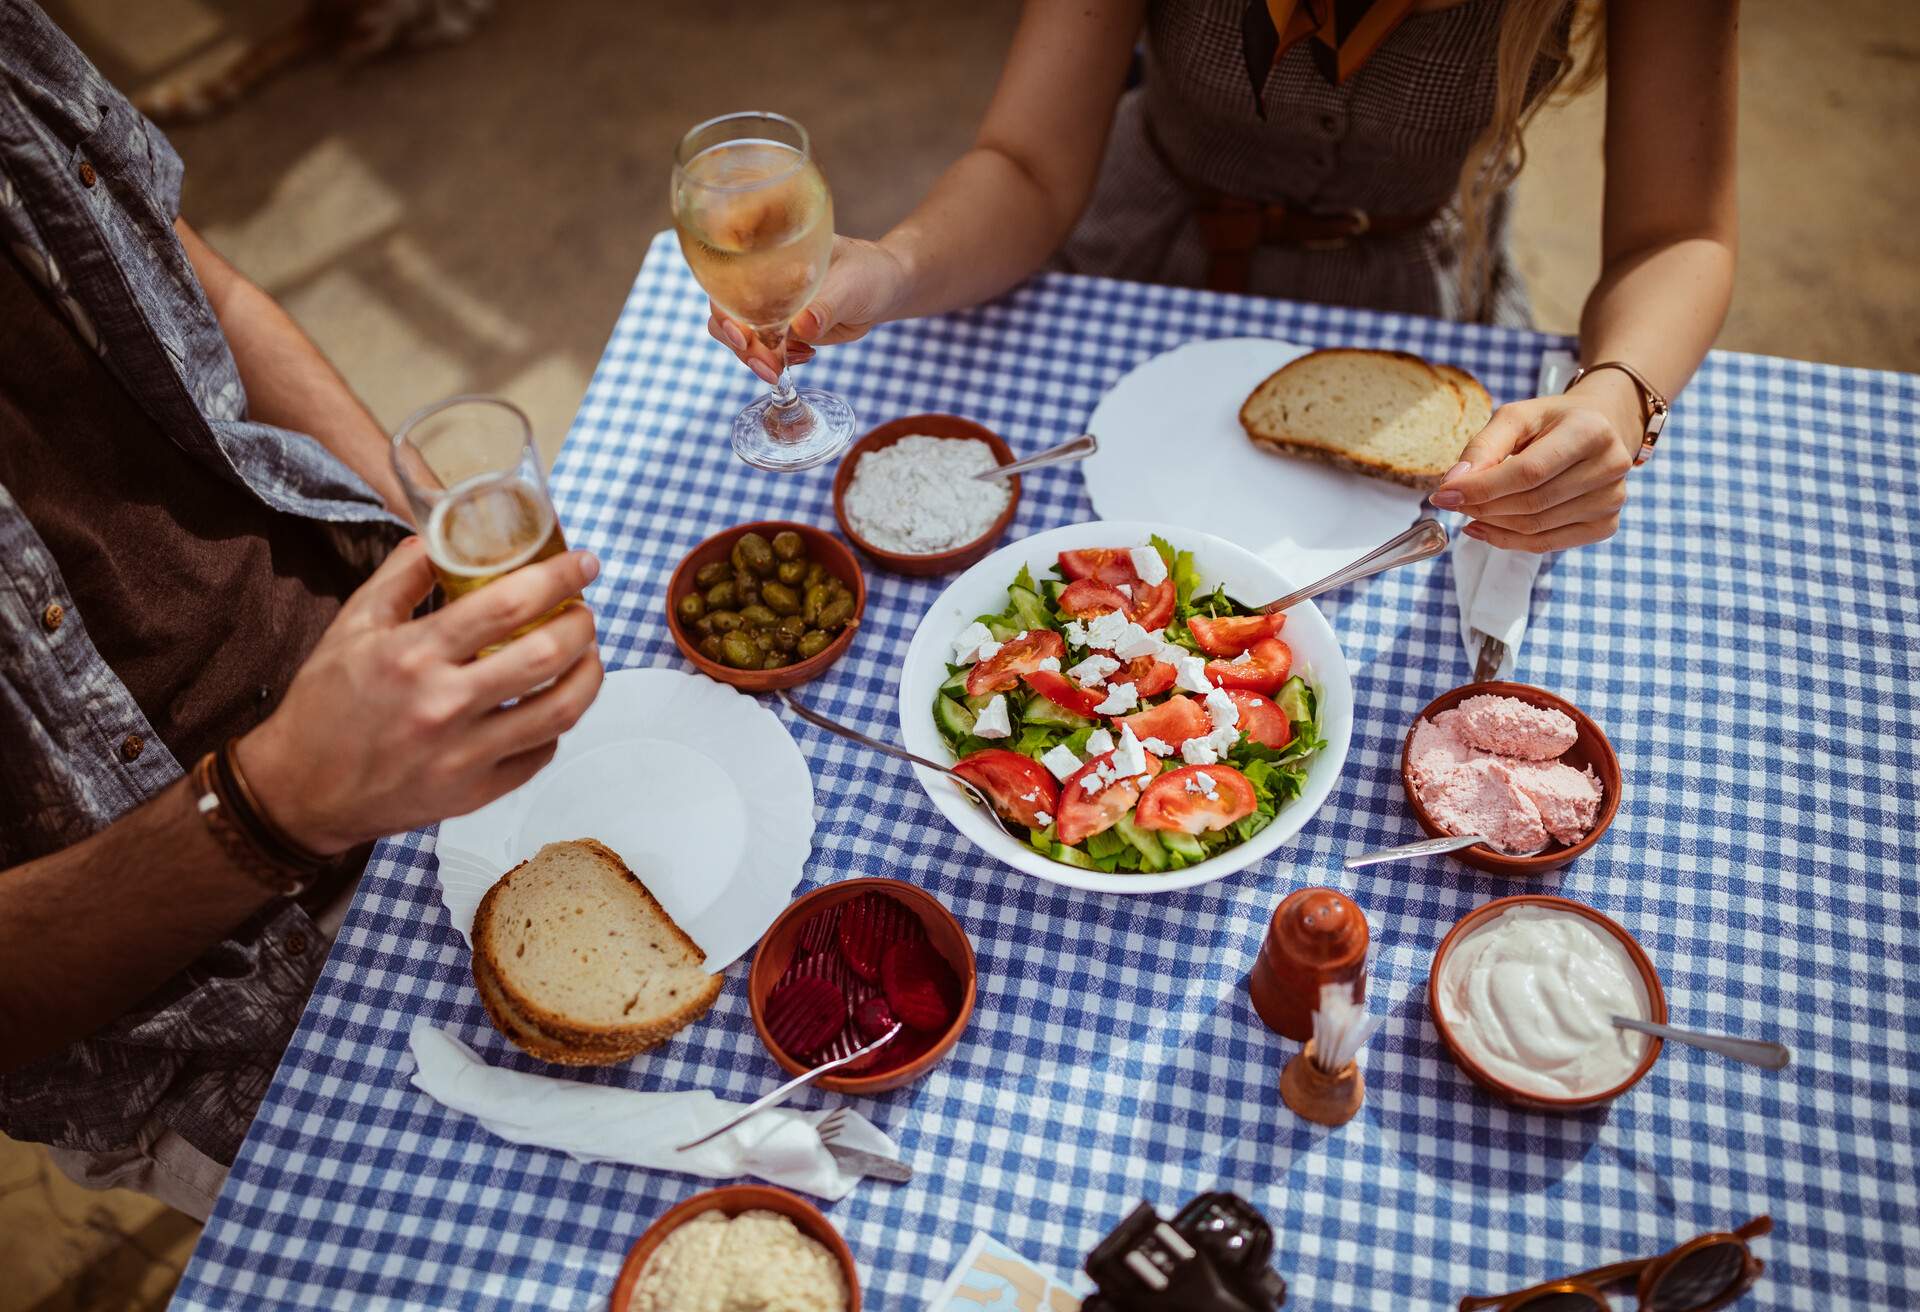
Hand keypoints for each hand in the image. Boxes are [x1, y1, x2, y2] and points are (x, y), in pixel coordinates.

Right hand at [235, 538, 605, 853]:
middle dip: (583, 625)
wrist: (299, 792)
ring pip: (559, 711)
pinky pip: (539, 755)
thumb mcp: (351, 627)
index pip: (506, 604)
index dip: (559, 577)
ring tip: (587, 656)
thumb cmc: (324, 705)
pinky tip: (552, 704)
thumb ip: (399, 578)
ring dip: (588, 676)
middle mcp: (443, 704)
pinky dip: (556, 726)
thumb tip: (438, 537)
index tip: (585, 564)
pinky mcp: (474, 794)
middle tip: (584, 612)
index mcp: (413, 654)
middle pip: (546, 656)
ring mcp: (463, 755)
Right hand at [707, 235, 908, 381]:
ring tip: (783, 371)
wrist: (883, 288)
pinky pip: (765, 352)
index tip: (741, 336)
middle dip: (741, 348)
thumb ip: (826, 306)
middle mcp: (761, 284)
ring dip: (758, 361)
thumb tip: (803, 327)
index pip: (726, 285)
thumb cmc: (866, 272)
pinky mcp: (782, 332)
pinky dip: (777, 362)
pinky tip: (807, 356)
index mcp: (767, 260)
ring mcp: (769, 310)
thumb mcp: (851, 285)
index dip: (724, 312)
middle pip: (724, 318)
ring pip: (741, 340)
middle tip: (770, 368)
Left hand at [1428, 386, 1638, 551]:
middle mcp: (1610, 466)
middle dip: (1482, 507)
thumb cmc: (1552, 422)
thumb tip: (1453, 483)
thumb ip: (1483, 447)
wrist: (1601, 428)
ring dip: (1492, 524)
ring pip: (1536, 528)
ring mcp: (1612, 499)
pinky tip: (1485, 528)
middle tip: (1452, 502)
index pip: (1528, 472)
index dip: (1482, 488)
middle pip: (1531, 503)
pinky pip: (1548, 544)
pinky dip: (1509, 541)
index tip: (1443, 494)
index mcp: (1590, 430)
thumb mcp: (1516, 418)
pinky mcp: (1607, 524)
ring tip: (1469, 511)